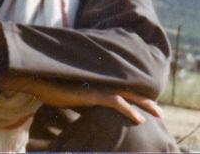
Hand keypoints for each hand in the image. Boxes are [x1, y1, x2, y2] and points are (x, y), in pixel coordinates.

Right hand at [2, 75, 162, 124]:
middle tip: (160, 111)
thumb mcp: (72, 95)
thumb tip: (91, 110)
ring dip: (145, 105)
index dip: (134, 95)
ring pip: (128, 95)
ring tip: (158, 114)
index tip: (146, 104)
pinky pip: (117, 103)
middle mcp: (101, 82)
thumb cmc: (51, 87)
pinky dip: (130, 111)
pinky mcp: (93, 94)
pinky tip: (140, 119)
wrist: (39, 80)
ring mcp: (98, 87)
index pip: (120, 88)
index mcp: (97, 81)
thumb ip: (85, 100)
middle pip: (129, 90)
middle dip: (146, 100)